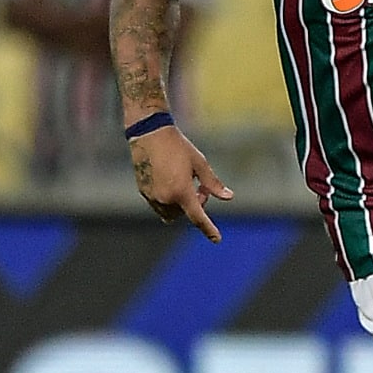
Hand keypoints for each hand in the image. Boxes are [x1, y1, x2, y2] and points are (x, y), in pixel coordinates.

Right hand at [131, 123, 232, 240]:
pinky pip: (159, 205)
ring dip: (180, 205)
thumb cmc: (178, 146)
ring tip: (185, 182)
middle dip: (194, 205)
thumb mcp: (199, 163)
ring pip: (170, 212)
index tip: (217, 239)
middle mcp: (165, 197)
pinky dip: (169, 200)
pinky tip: (171, 180)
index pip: (197, 217)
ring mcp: (152, 196)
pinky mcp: (144, 191)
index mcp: (181, 191)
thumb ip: (213, 183)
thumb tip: (229, 197)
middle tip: (200, 188)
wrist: (149, 133)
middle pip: (184, 213)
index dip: (208, 229)